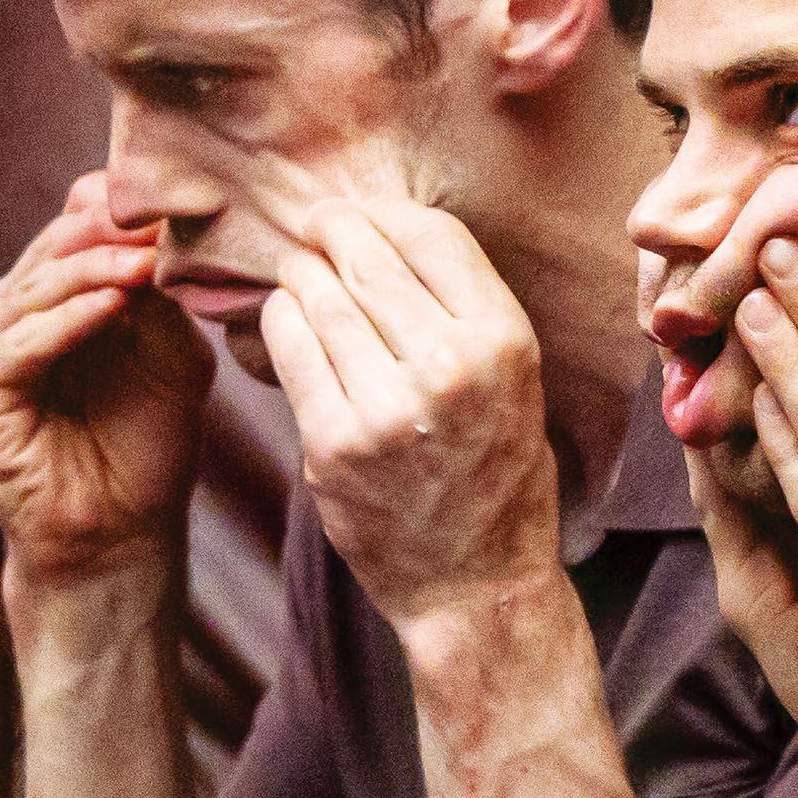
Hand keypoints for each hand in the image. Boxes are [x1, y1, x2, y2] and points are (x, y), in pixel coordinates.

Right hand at [0, 173, 214, 605]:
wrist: (122, 532)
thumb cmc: (150, 442)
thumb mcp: (171, 351)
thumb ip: (163, 294)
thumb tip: (166, 227)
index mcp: (56, 294)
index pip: (79, 227)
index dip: (127, 210)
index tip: (186, 196)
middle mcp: (13, 311)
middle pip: (59, 247)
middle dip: (116, 231)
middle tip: (168, 216)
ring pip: (39, 287)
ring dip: (97, 269)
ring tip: (148, 259)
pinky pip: (21, 342)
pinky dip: (68, 320)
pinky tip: (113, 303)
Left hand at [260, 197, 562, 641]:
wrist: (475, 585)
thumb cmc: (495, 472)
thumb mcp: (515, 378)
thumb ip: (462, 308)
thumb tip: (384, 228)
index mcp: (505, 341)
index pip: (432, 234)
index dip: (386, 212)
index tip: (364, 215)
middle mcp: (450, 367)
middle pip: (367, 256)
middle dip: (333, 231)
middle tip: (318, 226)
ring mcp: (388, 408)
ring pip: (319, 296)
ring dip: (302, 274)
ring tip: (302, 273)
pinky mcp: (334, 443)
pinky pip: (290, 346)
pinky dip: (282, 320)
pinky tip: (290, 319)